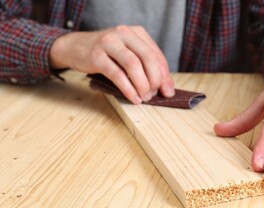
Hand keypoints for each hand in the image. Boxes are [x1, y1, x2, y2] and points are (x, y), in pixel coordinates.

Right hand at [50, 25, 174, 103]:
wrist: (74, 47)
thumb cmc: (106, 53)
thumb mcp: (128, 55)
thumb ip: (147, 68)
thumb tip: (167, 89)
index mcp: (136, 32)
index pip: (157, 55)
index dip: (164, 76)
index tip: (168, 92)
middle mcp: (124, 33)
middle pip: (148, 58)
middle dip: (155, 80)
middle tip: (153, 94)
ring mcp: (109, 43)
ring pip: (133, 65)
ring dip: (142, 85)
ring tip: (144, 97)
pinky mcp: (96, 55)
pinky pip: (117, 74)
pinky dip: (128, 89)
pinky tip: (133, 98)